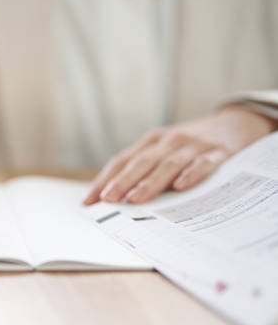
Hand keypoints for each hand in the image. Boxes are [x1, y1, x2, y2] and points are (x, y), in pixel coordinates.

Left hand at [84, 106, 277, 204]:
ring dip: (150, 182)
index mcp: (151, 141)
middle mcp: (168, 141)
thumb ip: (143, 170)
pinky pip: (203, 164)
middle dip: (122, 181)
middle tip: (107, 199)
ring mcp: (192, 145)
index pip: (122, 161)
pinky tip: (181, 186)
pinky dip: (191, 174)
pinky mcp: (217, 152)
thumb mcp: (165, 150)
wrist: (235, 123)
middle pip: (141, 162)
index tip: (89, 200)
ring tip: (135, 199)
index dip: (104, 180)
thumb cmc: (190, 145)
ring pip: (168, 164)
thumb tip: (115, 197)